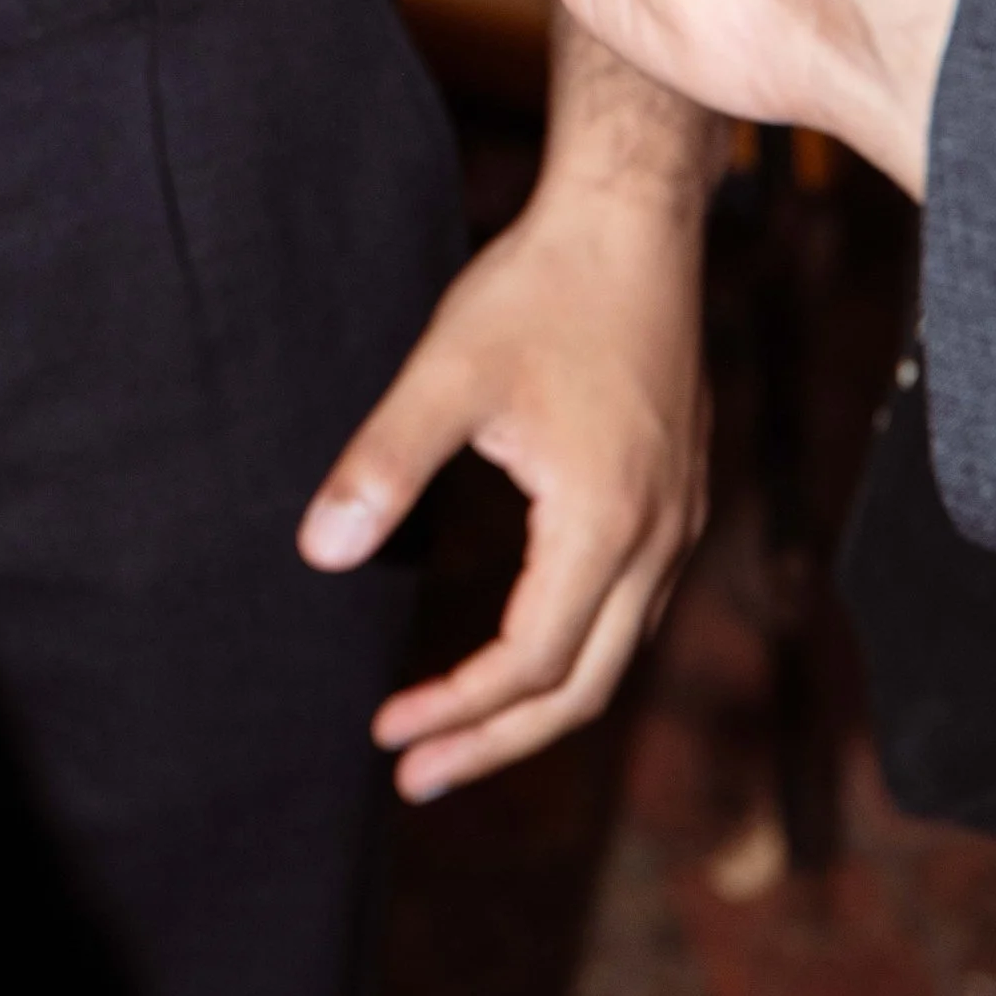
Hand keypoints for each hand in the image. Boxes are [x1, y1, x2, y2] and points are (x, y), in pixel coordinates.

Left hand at [303, 153, 708, 797]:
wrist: (634, 220)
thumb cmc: (540, 289)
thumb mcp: (446, 375)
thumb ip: (383, 466)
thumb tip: (319, 552)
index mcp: (604, 525)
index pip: (531, 665)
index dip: (457, 710)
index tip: (386, 733)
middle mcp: (658, 539)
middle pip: (583, 688)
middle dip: (497, 741)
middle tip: (417, 775)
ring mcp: (677, 519)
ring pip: (615, 653)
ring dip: (536, 703)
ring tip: (459, 730)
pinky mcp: (674, 492)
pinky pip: (631, 608)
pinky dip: (573, 650)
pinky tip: (523, 646)